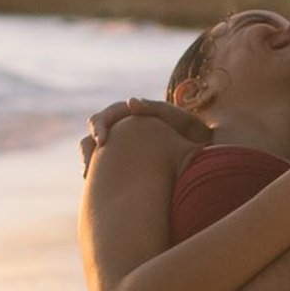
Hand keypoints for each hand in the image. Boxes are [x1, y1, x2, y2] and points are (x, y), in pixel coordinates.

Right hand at [80, 97, 211, 173]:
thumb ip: (154, 108)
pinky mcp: (124, 164)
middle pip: (94, 135)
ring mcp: (122, 147)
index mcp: (130, 114)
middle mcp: (122, 129)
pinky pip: (106, 169)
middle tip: (88, 165)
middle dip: (89, 148)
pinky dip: (100, 176)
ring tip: (88, 177)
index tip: (102, 141)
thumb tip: (130, 102)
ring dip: (90, 163)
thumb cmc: (189, 130)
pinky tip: (102, 188)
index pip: (105, 117)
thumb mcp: (176, 117)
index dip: (99, 127)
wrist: (201, 149)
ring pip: (96, 153)